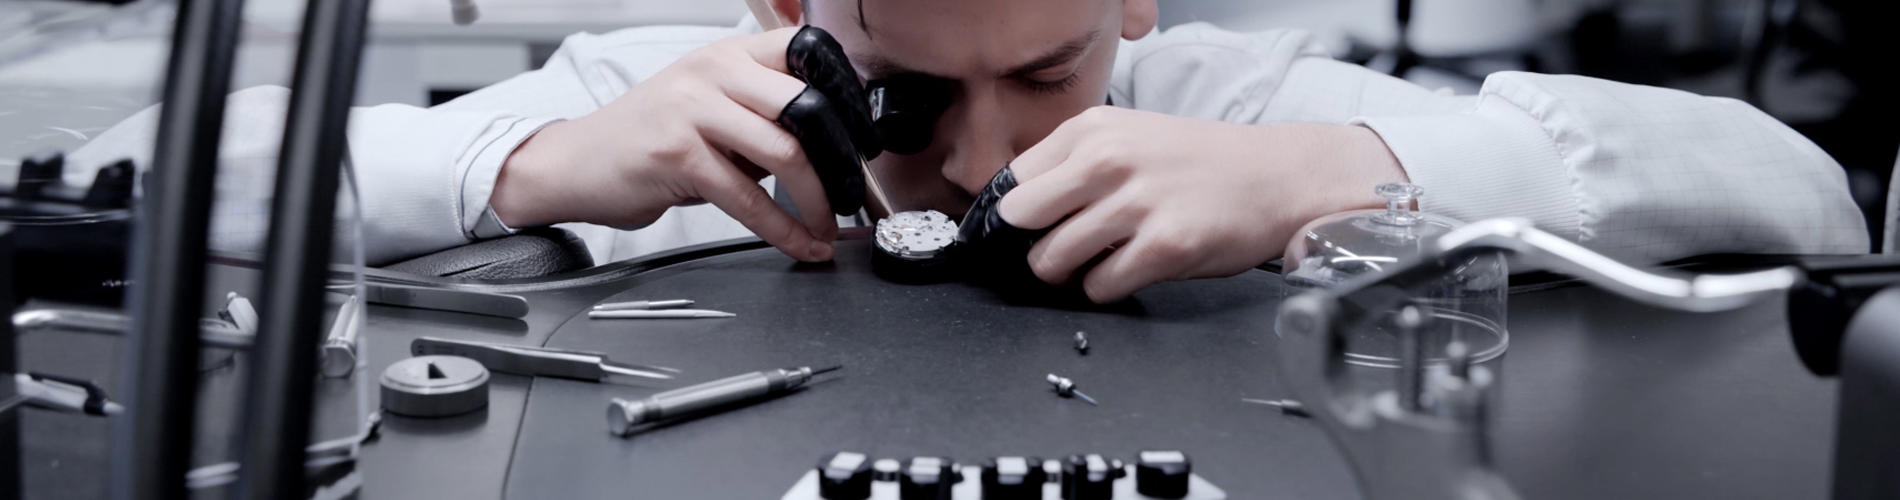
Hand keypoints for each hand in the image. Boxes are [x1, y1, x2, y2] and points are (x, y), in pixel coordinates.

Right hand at [490, 27, 838, 261]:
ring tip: (827, 225)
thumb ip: (759, 110)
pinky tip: (800, 243)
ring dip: (818, 200)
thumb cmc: (648, 137)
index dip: (845, 96)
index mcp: (727, 54)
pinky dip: (783, 229)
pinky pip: (747, 198)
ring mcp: (692, 111)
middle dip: (841, 160)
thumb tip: (828, 142)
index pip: (806, 52)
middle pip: (807, 106)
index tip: (862, 139)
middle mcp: (712, 72)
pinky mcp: (677, 156)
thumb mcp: (707, 104)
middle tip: (852, 192)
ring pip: (785, 153)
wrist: (576, 162)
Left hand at [998, 106, 1407, 301]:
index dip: (1012, 216)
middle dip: (1033, 244)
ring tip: (1100, 260)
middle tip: (1061, 249)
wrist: (1277, 176)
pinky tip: (1130, 269)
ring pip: (1053, 260)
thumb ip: (1070, 165)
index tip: (1027, 230)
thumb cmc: (1197, 163)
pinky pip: (1099, 286)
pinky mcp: (1165, 247)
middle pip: (1020, 222)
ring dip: (1069, 273)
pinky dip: (1106, 288)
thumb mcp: (1127, 138)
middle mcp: (1109, 160)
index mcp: (1092, 129)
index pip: (1010, 183)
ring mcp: (1137, 204)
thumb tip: (1010, 213)